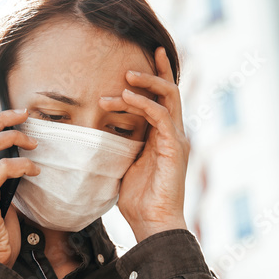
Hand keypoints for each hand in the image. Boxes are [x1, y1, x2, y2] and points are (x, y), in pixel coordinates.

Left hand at [100, 47, 189, 242]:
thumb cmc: (138, 200)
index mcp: (164, 137)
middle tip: (130, 63)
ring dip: (145, 84)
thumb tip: (101, 134)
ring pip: (168, 97)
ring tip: (125, 77)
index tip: (148, 55)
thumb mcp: (124, 165)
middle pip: (170, 91)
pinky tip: (126, 97)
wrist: (153, 223)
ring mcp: (177, 139)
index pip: (163, 99)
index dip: (157, 76)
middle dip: (155, 71)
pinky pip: (160, 116)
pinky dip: (144, 104)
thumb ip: (121, 146)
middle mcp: (174, 134)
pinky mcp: (174, 148)